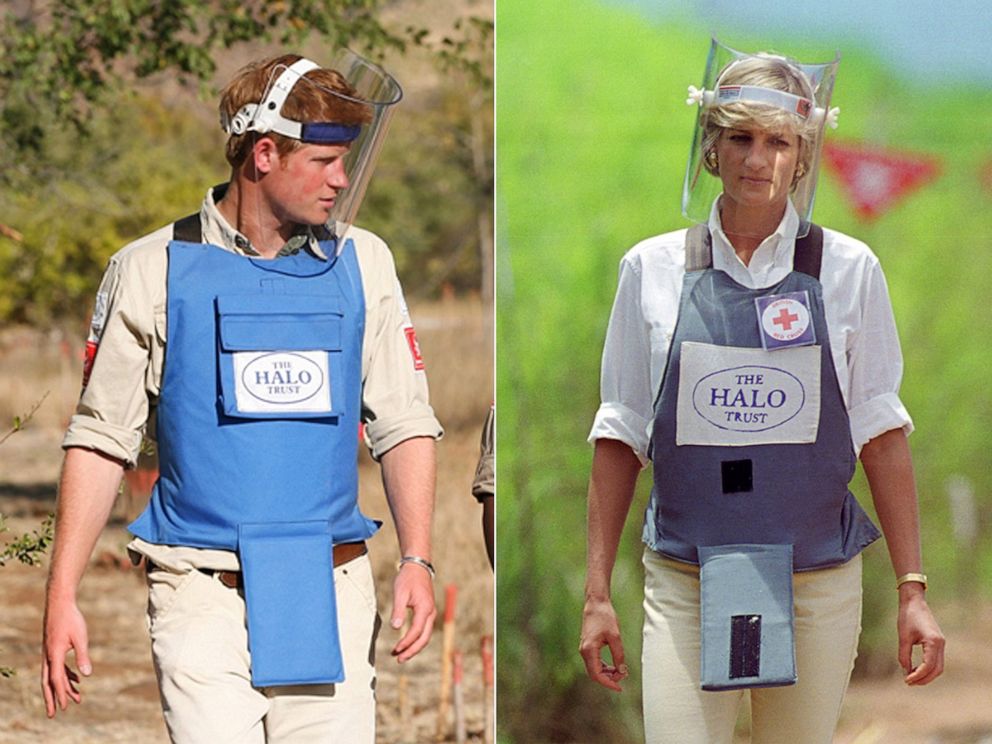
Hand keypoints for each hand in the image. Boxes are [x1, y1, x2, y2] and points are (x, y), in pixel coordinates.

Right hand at [41, 596, 91, 716]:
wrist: (60, 604)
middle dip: (52, 698)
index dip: (60, 694)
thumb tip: (87, 675)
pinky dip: (66, 675)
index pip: (56, 679)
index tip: (65, 706)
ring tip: (76, 699)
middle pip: (48, 683)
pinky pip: (58, 667)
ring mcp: (49, 653)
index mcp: (54, 655)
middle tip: (54, 714)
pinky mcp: (54, 649)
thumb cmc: (71, 619)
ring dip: (63, 688)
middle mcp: (48, 656)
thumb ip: (83, 656)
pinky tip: (78, 680)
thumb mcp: (80, 637)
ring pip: (53, 676)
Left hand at [390, 562, 436, 661]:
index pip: (417, 631)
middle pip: (424, 638)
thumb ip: (398, 610)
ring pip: (425, 636)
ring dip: (414, 647)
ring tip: (400, 655)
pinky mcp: (427, 612)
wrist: (418, 567)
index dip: (406, 642)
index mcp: (425, 608)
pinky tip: (406, 644)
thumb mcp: (400, 593)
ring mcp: (431, 613)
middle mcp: (431, 612)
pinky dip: (416, 640)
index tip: (396, 650)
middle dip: (412, 650)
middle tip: (399, 659)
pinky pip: (424, 630)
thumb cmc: (408, 578)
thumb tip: (396, 628)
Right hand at [579, 596, 628, 691]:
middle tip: (623, 677)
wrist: (596, 603)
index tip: (620, 688)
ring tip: (620, 671)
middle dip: (608, 679)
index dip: (608, 683)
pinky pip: (594, 663)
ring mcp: (584, 649)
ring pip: (594, 669)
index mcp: (589, 650)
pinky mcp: (587, 646)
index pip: (597, 675)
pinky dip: (603, 667)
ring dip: (606, 674)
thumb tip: (622, 671)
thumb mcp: (615, 637)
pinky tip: (614, 666)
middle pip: (594, 674)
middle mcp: (584, 651)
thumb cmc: (605, 617)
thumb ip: (619, 655)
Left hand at [897, 587, 944, 684]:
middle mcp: (941, 644)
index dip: (918, 676)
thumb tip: (905, 671)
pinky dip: (928, 668)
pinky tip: (916, 669)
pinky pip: (936, 660)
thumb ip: (904, 655)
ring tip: (911, 678)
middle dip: (924, 679)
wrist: (914, 601)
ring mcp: (941, 643)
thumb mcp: (903, 637)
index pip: (928, 666)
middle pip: (937, 670)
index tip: (906, 681)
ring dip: (927, 675)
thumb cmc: (907, 616)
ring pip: (938, 667)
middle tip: (909, 683)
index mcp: (933, 642)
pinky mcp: (938, 642)